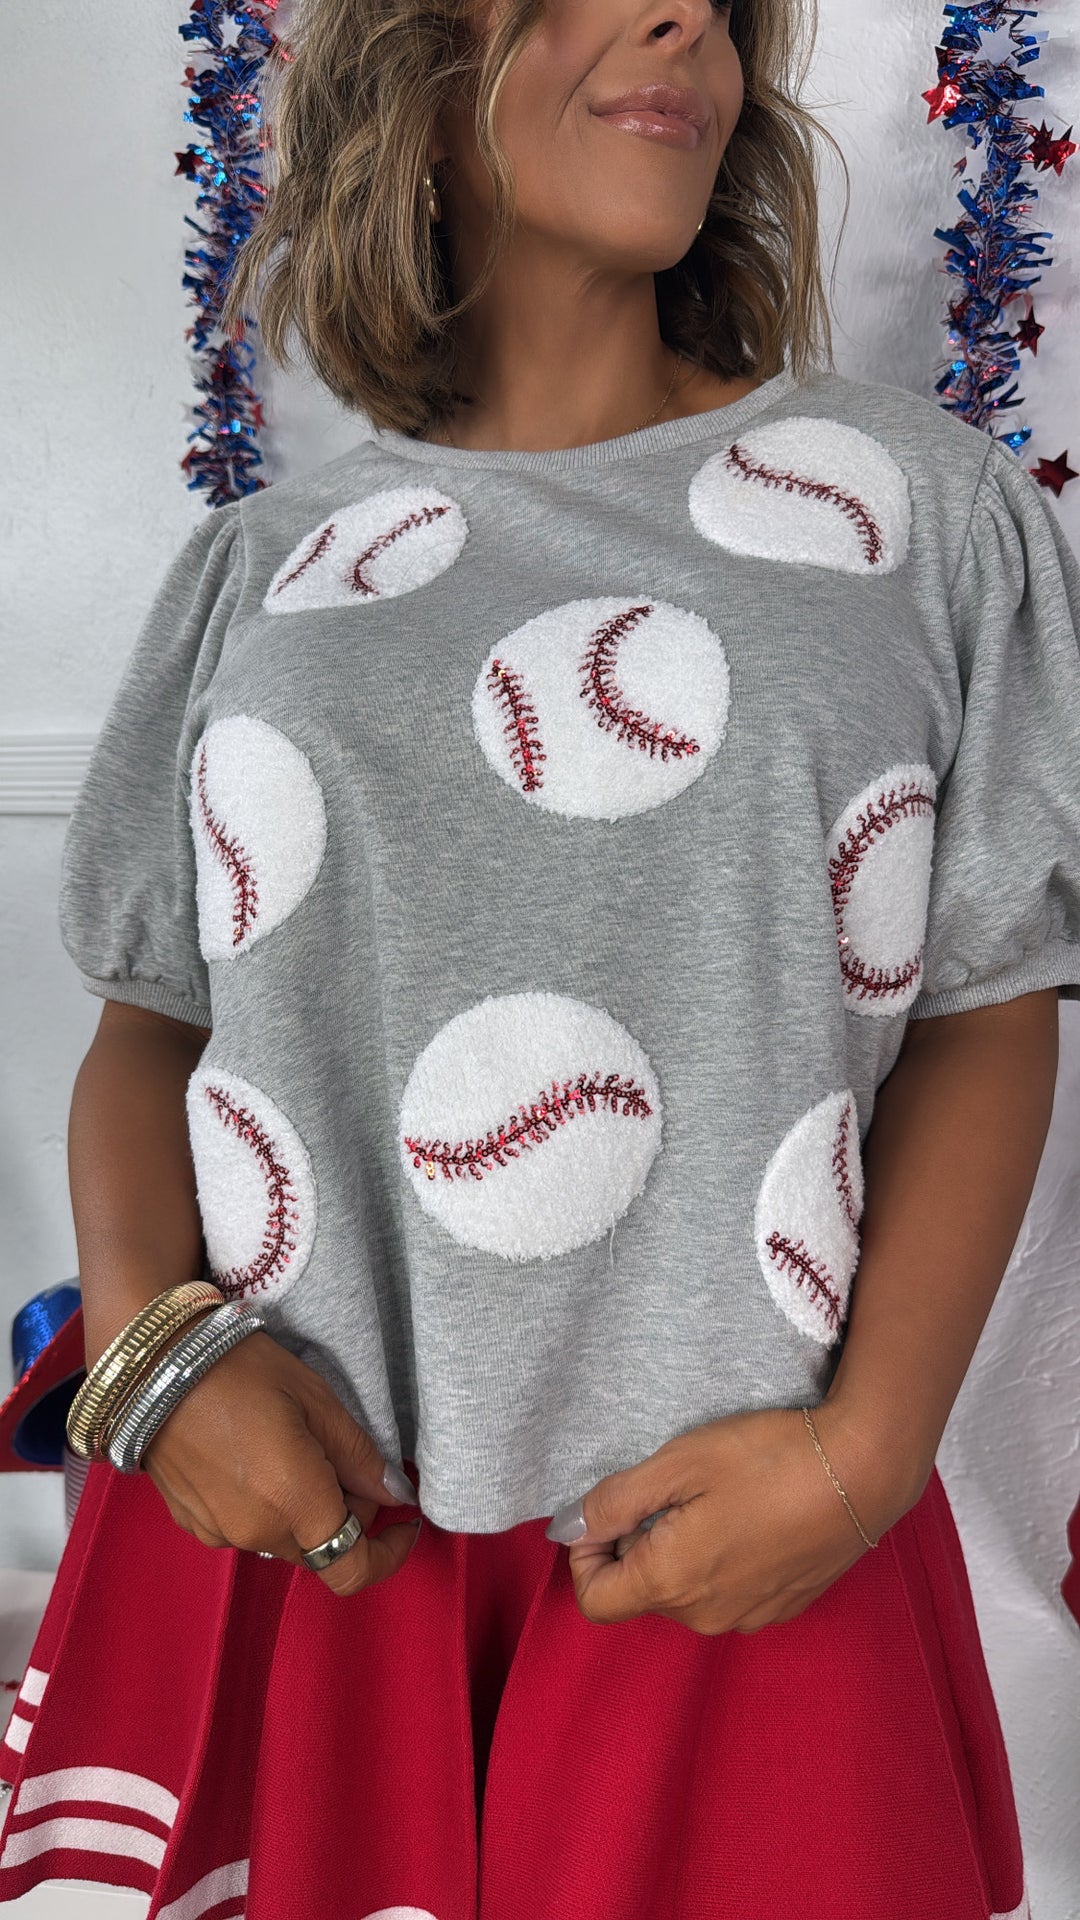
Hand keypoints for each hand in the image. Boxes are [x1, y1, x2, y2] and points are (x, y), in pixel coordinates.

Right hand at [133, 1324, 421, 1596]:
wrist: (152, 1366)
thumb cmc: (241, 1371)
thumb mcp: (316, 1400)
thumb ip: (360, 1457)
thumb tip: (395, 1494)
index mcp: (295, 1504)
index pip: (353, 1569)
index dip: (388, 1554)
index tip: (403, 1521)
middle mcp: (257, 1533)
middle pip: (321, 1548)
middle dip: (346, 1513)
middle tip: (341, 1455)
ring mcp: (219, 1533)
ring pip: (285, 1538)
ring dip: (304, 1508)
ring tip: (294, 1446)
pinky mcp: (193, 1522)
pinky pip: (248, 1527)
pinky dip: (267, 1505)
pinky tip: (255, 1456)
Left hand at [555, 1400, 923, 1634]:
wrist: (862, 1471)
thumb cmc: (767, 1459)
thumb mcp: (678, 1463)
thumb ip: (615, 1501)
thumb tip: (569, 1528)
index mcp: (671, 1583)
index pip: (595, 1600)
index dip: (586, 1553)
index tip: (610, 1510)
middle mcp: (706, 1616)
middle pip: (640, 1593)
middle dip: (637, 1545)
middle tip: (670, 1490)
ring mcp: (748, 1617)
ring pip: (684, 1594)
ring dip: (679, 1552)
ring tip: (714, 1499)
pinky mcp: (781, 1607)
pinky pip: (726, 1594)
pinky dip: (720, 1561)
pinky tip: (748, 1516)